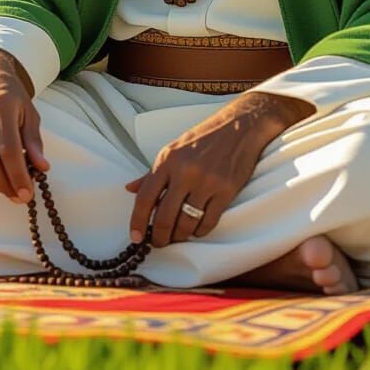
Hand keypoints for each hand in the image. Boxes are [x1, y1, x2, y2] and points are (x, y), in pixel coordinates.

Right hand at [0, 47, 49, 202]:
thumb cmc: (10, 93)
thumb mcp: (29, 110)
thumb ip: (34, 140)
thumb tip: (41, 168)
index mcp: (1, 106)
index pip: (9, 150)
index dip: (18, 175)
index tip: (28, 193)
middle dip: (5, 185)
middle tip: (19, 197)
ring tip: (7, 190)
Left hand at [124, 91, 313, 247]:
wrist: (240, 126)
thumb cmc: (204, 138)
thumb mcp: (173, 150)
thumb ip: (152, 173)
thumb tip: (130, 189)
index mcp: (168, 160)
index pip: (145, 197)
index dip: (138, 221)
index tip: (136, 238)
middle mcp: (185, 171)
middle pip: (165, 217)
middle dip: (159, 237)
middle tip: (159, 243)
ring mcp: (207, 182)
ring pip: (187, 223)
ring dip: (180, 235)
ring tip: (178, 235)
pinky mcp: (226, 191)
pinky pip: (209, 222)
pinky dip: (200, 231)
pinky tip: (197, 229)